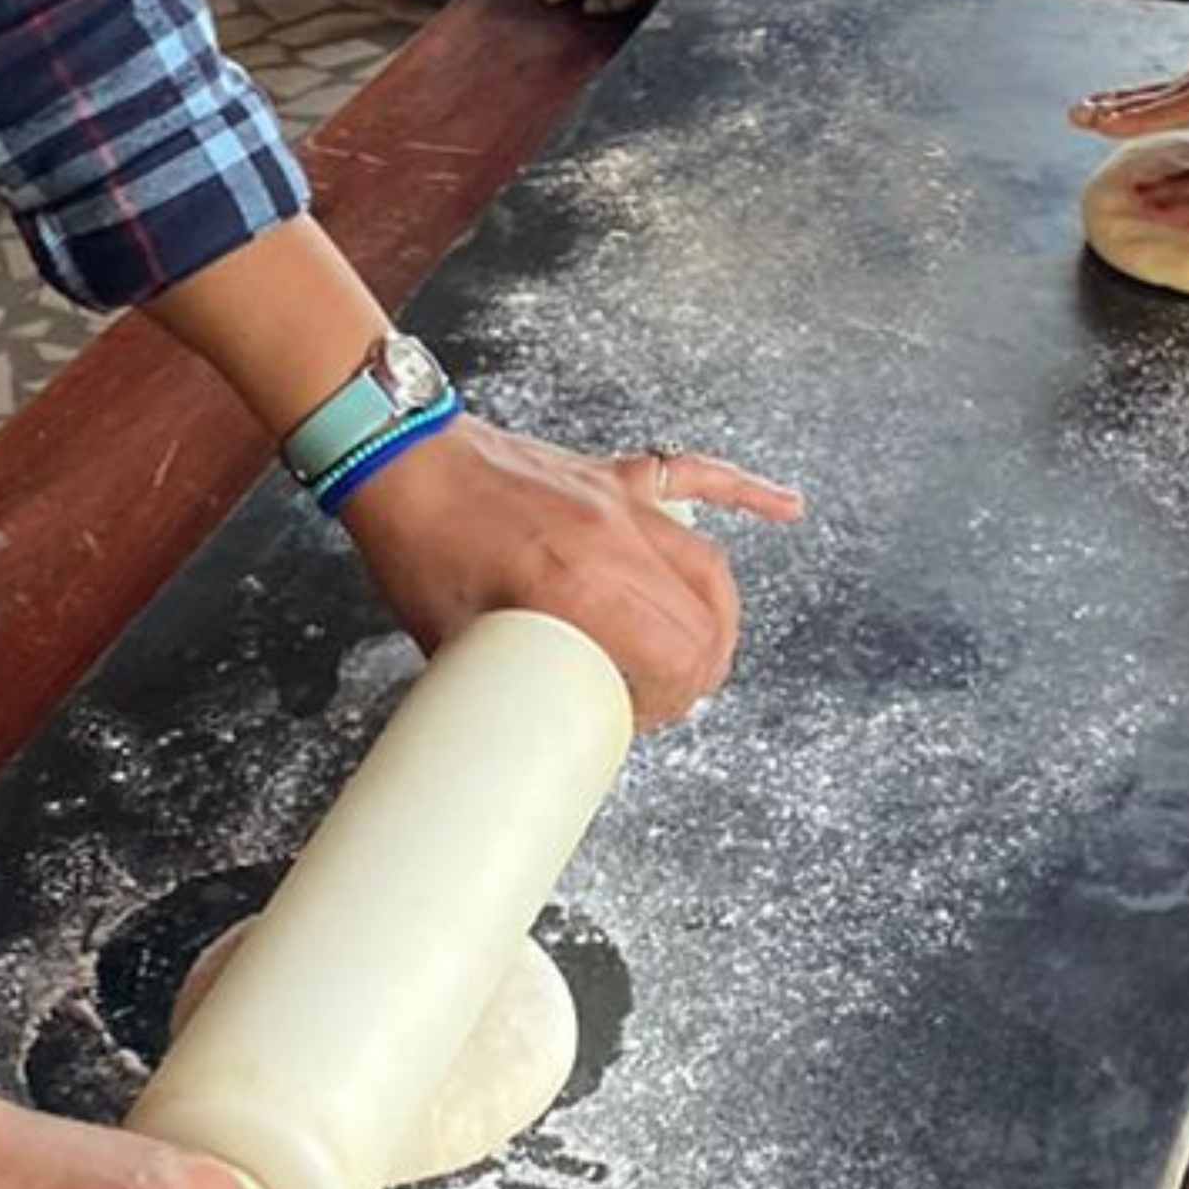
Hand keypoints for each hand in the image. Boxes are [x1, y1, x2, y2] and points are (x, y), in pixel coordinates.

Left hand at [336, 412, 804, 722]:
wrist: (401, 458)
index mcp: (578, 583)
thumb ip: (512, 680)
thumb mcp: (457, 640)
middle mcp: (615, 538)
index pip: (676, 654)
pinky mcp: (614, 476)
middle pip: (703, 617)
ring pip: (708, 563)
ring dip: (718, 616)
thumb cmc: (418, 549)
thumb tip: (534, 731)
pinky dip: (747, 493)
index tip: (640, 718)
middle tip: (666, 701)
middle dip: (697, 672)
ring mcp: (620, 501)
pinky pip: (698, 477)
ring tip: (705, 653)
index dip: (670, 701)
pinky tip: (788, 508)